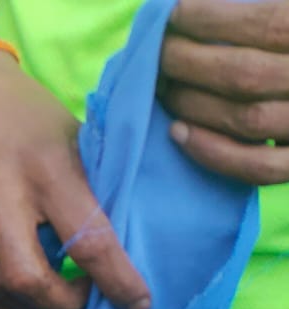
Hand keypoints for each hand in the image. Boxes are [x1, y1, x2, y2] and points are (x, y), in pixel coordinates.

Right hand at [0, 50, 150, 308]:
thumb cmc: (25, 113)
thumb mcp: (71, 137)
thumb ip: (89, 189)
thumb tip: (118, 245)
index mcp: (48, 168)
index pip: (88, 241)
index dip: (116, 282)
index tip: (136, 303)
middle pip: (28, 277)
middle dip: (61, 304)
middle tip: (80, 301)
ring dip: (25, 307)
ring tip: (45, 304)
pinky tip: (10, 298)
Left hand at [162, 0, 288, 183]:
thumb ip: (275, 8)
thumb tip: (203, 3)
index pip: (265, 23)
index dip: (210, 19)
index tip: (172, 15)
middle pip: (244, 74)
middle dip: (187, 63)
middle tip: (157, 53)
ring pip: (246, 119)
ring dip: (192, 103)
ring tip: (163, 87)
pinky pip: (260, 167)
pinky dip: (213, 153)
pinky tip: (178, 133)